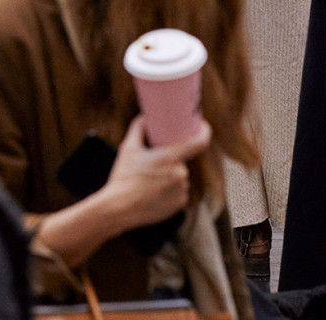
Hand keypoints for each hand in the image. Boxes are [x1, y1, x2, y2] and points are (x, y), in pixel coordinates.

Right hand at [95, 116, 211, 233]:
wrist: (120, 208)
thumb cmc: (124, 177)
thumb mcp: (128, 148)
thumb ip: (138, 129)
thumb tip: (145, 117)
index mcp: (170, 158)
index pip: (199, 142)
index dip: (204, 131)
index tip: (202, 125)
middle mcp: (180, 174)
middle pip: (181, 159)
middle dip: (170, 158)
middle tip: (153, 161)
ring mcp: (182, 191)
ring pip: (180, 175)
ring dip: (170, 174)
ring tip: (150, 180)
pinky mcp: (180, 204)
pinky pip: (179, 190)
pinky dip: (170, 189)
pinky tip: (154, 192)